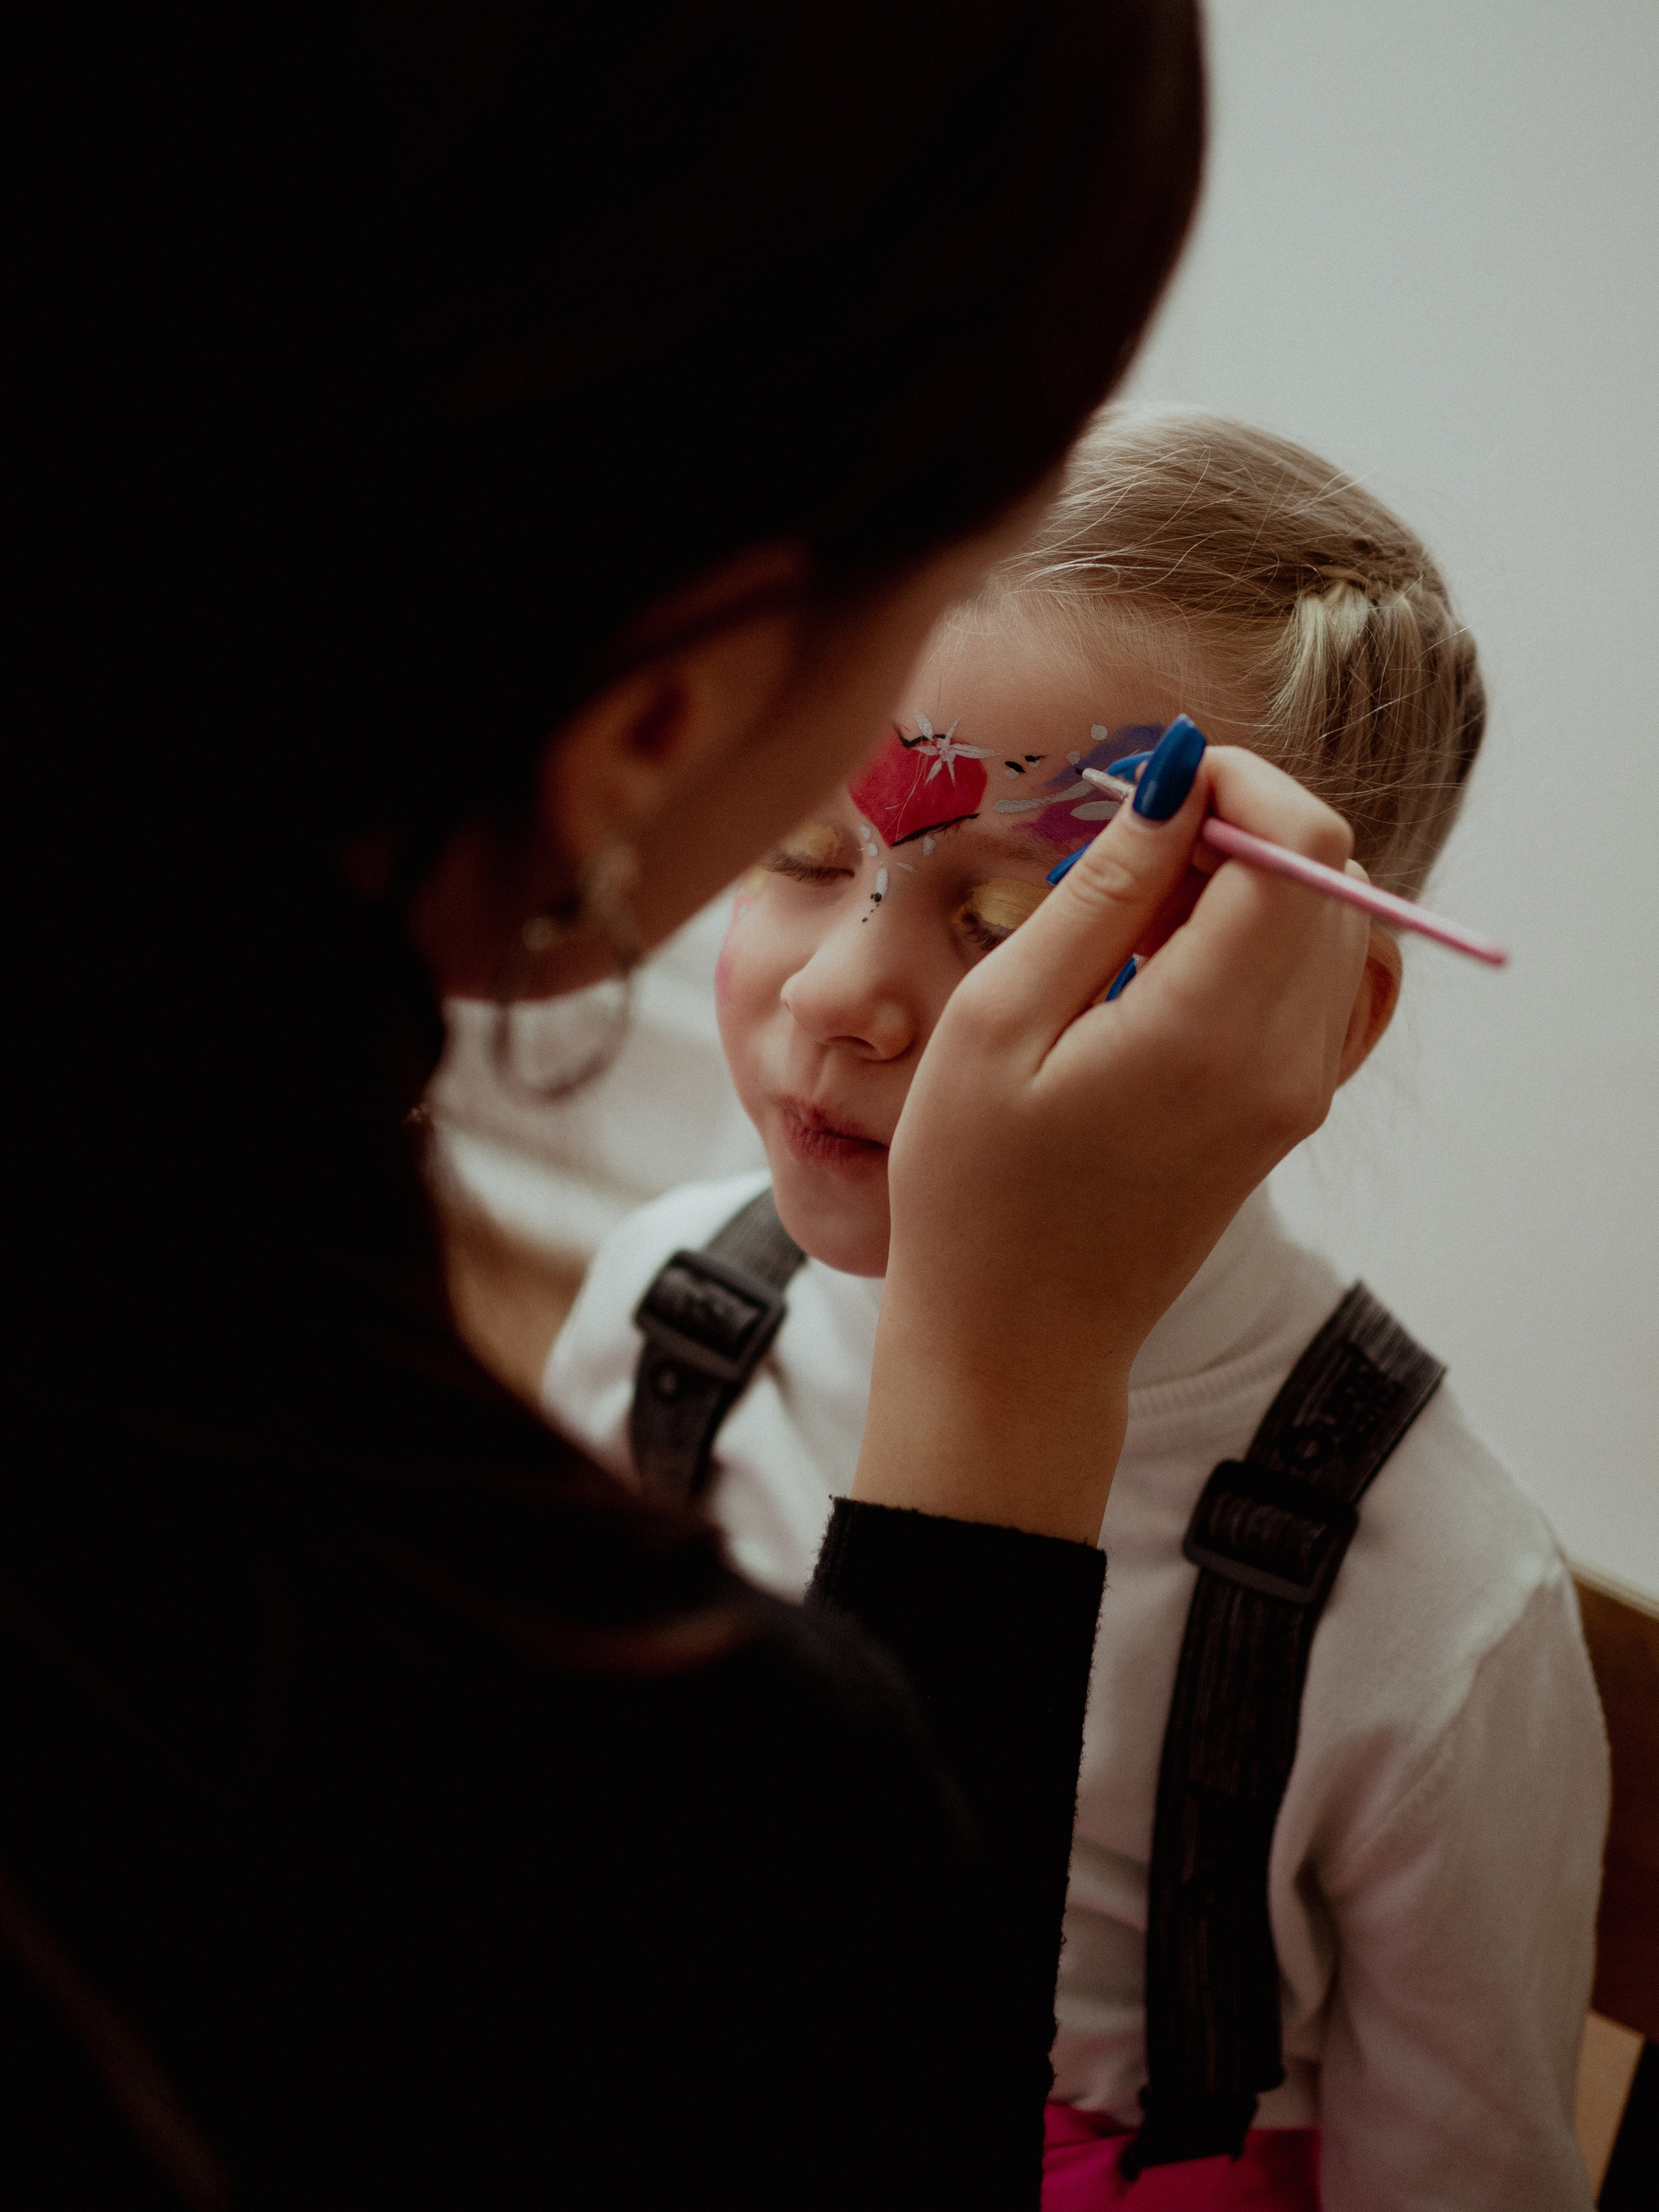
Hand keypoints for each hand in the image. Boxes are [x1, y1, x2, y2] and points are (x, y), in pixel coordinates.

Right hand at [852, 745, 1366, 1541]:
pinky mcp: (1289, 1112)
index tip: (1148, 785)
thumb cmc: (974, 1191)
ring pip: (1332, 924)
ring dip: (1249, 883)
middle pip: (1331, 874)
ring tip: (1134, 920)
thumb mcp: (1000, 1021)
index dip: (1238, 781)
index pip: (1304, 845)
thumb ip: (1103, 891)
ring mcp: (1301, 1092)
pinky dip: (1265, 944)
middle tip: (1124, 855)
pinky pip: (1323, 987)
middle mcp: (1288, 1061)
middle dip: (1241, 824)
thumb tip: (1177, 778)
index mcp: (1214, 1033)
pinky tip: (1173, 967)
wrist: (1016, 1338)